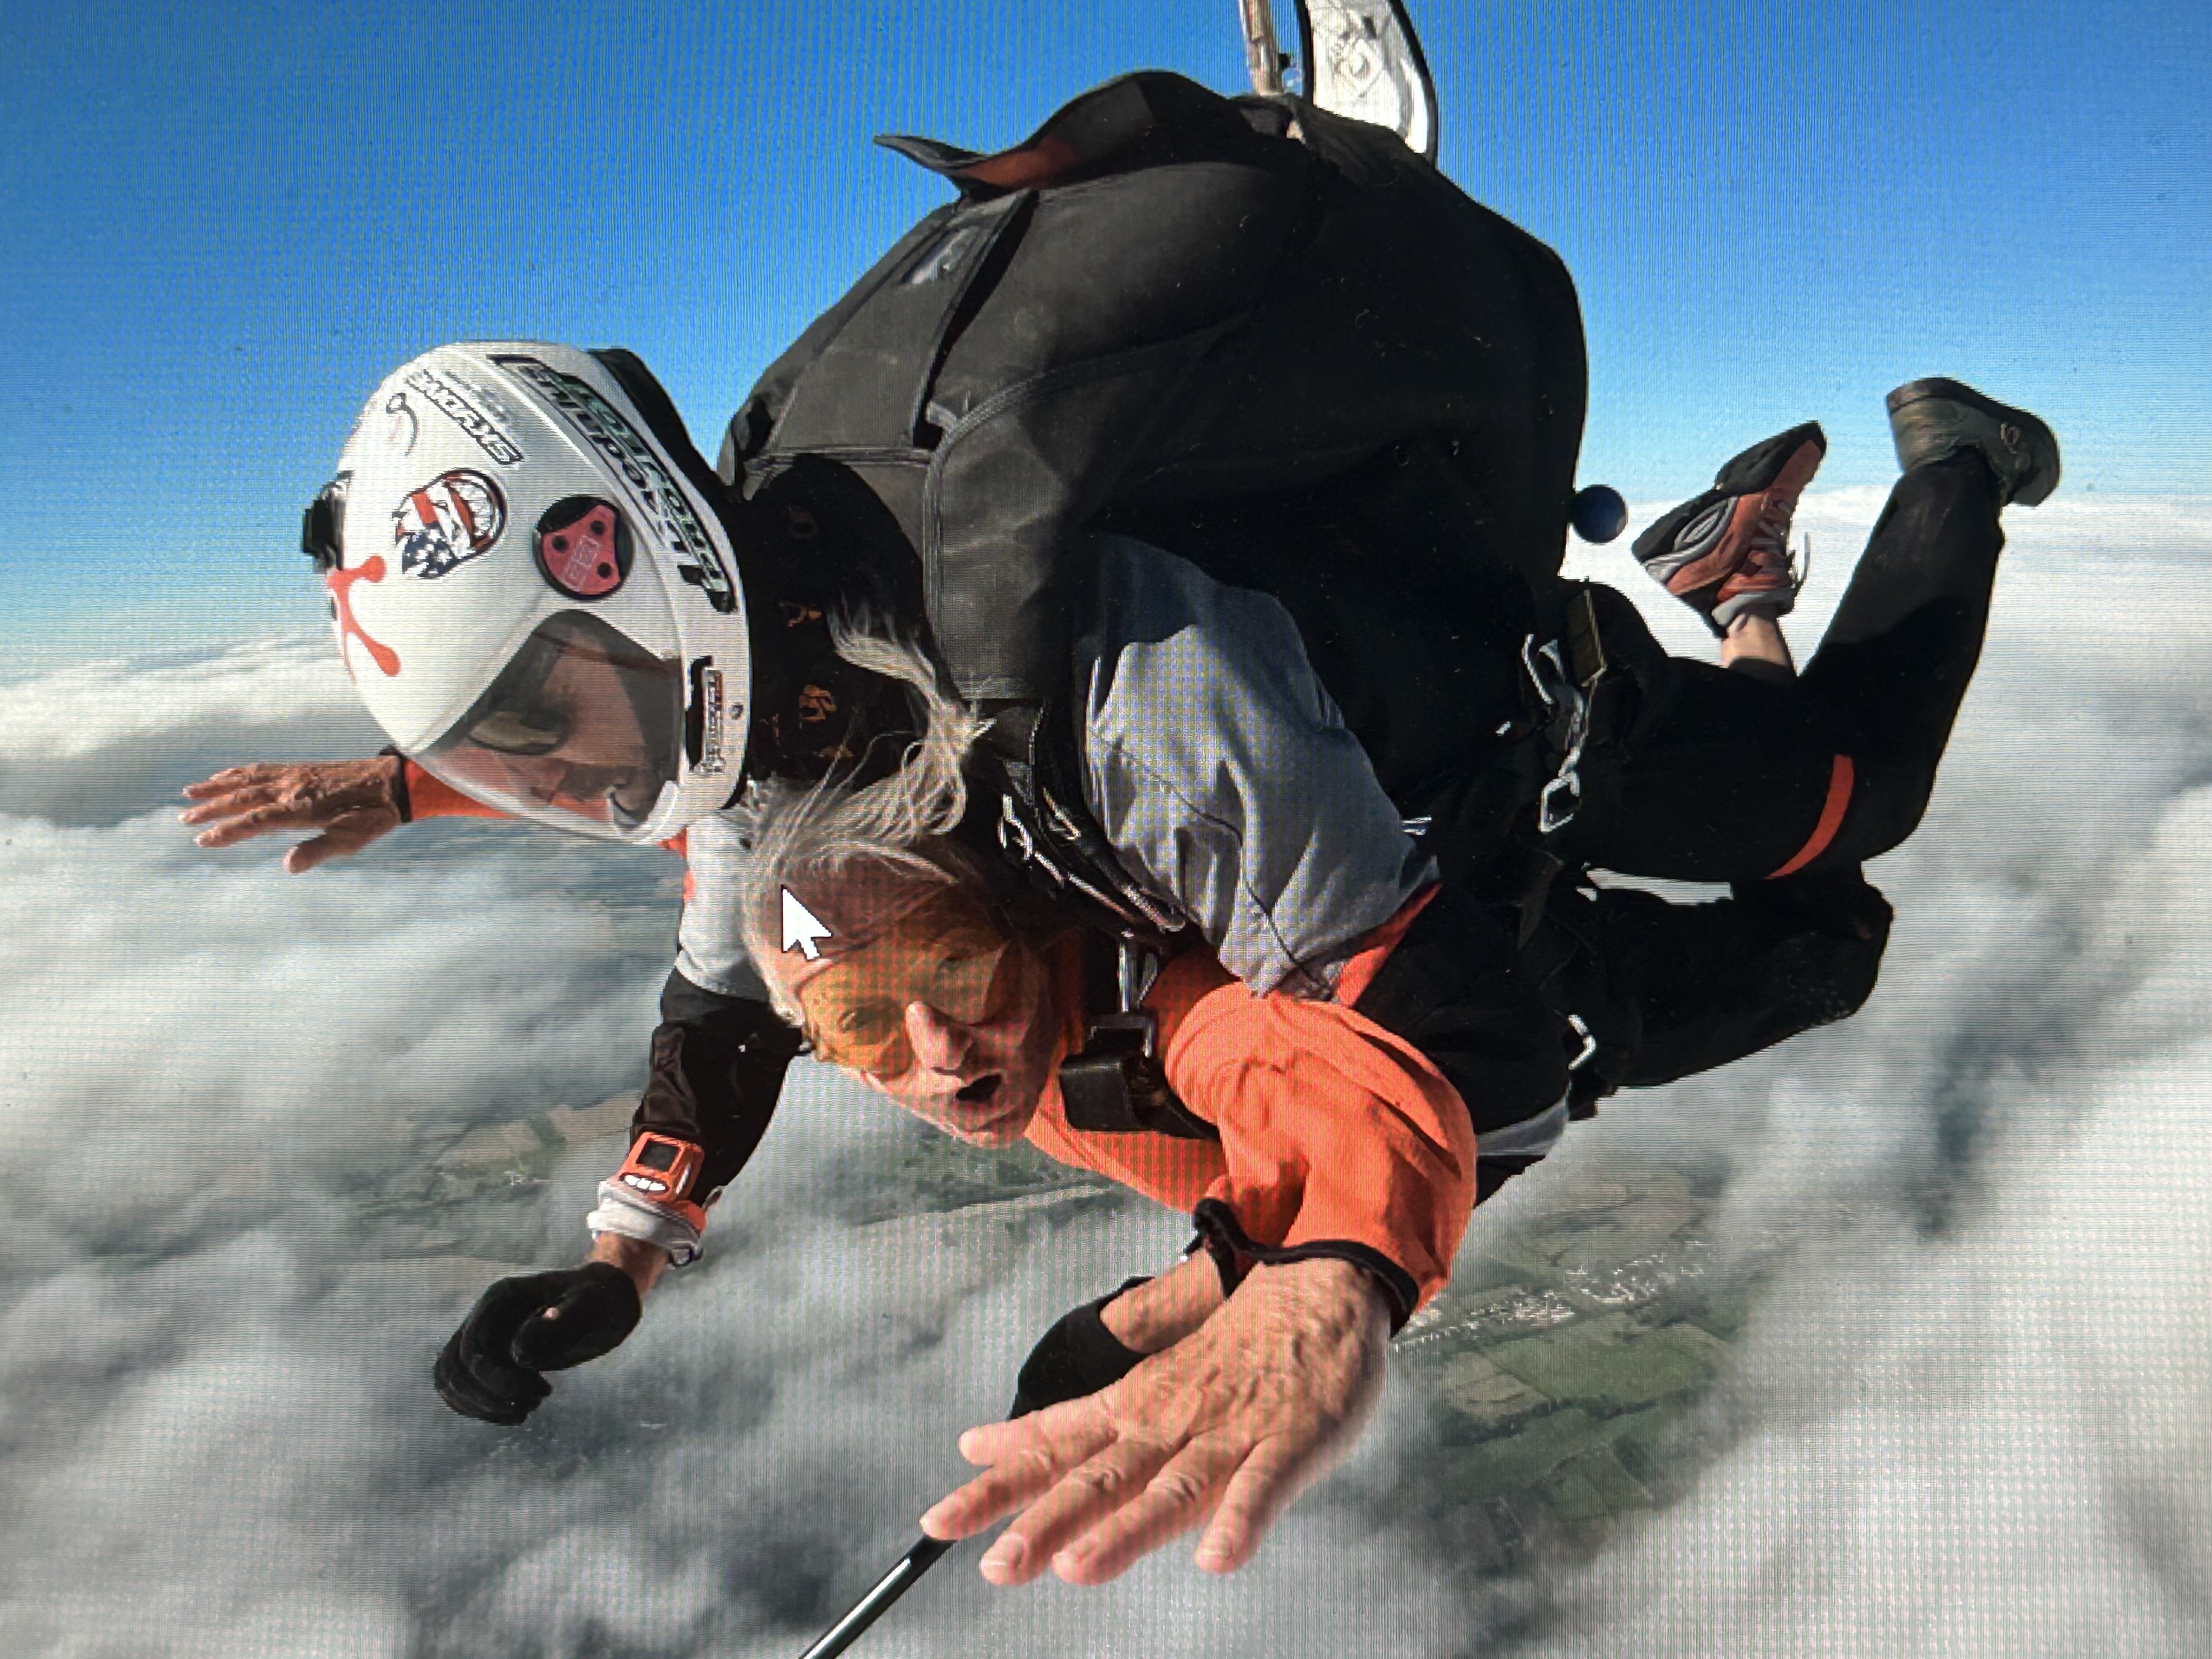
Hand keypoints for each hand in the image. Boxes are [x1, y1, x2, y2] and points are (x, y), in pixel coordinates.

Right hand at [179, 757, 402, 871]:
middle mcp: (291, 788)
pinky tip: (225, 775)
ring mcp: (293, 775)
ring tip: (189, 793)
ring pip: (246, 779)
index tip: (202, 840)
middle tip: (184, 820)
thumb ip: (319, 850)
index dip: (227, 831)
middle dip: (212, 809)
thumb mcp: (353, 839)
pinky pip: (261, 768)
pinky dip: (238, 772)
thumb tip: (287, 866)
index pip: (255, 820)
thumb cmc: (373, 815)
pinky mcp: (299, 768)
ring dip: (217, 787)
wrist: (391, 782)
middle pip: (243, 798)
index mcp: (301, 808)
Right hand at [433, 1262, 642, 1425]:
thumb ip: (562, 1323)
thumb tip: (519, 1353)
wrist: (605, 1299)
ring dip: (479, 1405)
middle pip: (457, 1365)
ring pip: (450, 1377)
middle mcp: (484, 1314)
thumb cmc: (602, 1301)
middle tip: (534, 1405)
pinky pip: (458, 1384)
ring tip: (523, 1412)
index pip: (476, 1347)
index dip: (500, 1379)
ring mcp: (481, 1333)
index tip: (544, 1392)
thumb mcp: (592, 1308)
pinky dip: (476, 1406)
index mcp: (502, 1297)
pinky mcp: (487, 1354)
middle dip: (489, 1396)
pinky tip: (513, 1413)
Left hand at [924, 1258, 1389, 1584]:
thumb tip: (982, 1445)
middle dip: (1046, 1521)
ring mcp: (1227, 1434)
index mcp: (1130, 1410)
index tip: (936, 1523)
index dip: (995, 1487)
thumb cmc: (1228, 1351)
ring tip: (1078, 1567)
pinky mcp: (1288, 1443)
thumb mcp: (1138, 1385)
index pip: (1050, 1451)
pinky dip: (1241, 1521)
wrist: (1317, 1289)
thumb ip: (1067, 1425)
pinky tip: (1219, 1558)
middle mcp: (1167, 1424)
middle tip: (997, 1566)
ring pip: (1169, 1487)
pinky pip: (1263, 1487)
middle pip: (1098, 1477)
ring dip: (1125, 1529)